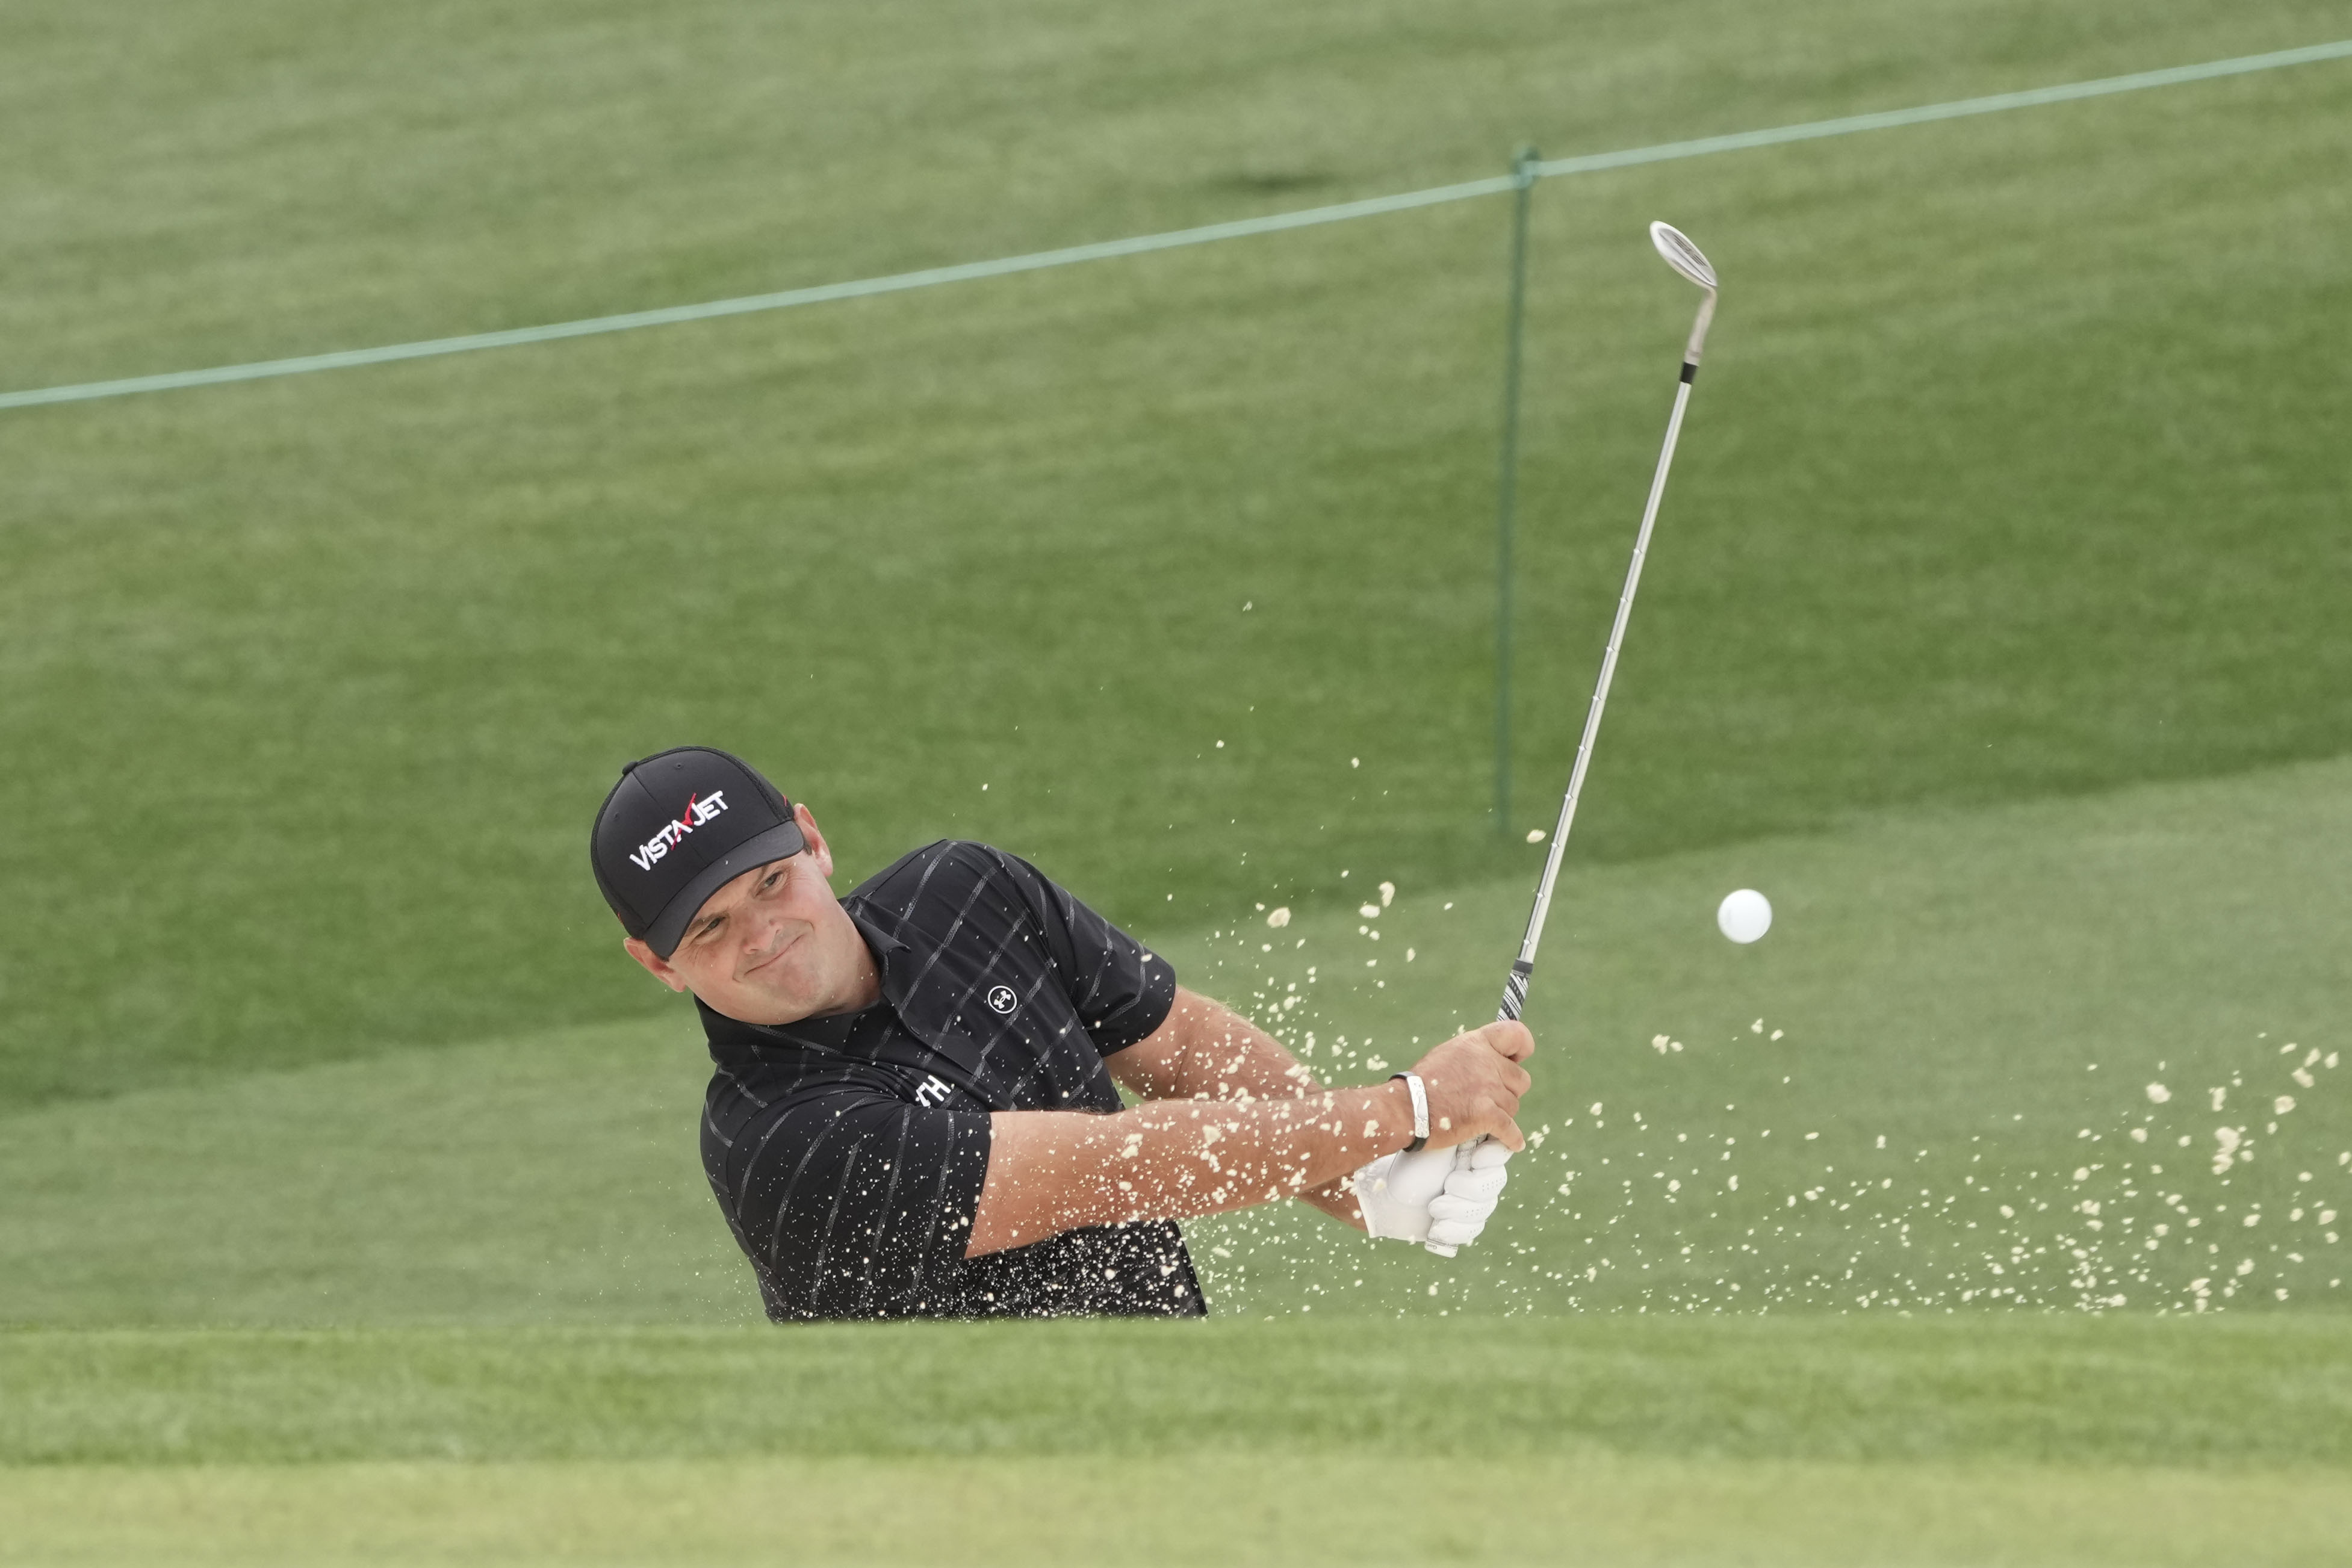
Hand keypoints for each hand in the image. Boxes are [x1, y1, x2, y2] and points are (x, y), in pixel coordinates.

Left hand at [1354, 1140, 1513, 1256]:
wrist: (1376, 1188)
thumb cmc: (1404, 1159)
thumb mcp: (1433, 1139)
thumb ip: (1461, 1128)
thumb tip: (1486, 1114)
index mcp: (1471, 1149)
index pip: (1499, 1153)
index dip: (1493, 1157)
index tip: (1474, 1158)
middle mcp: (1474, 1174)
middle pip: (1494, 1184)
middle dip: (1472, 1187)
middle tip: (1448, 1184)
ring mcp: (1467, 1201)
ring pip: (1483, 1210)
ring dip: (1460, 1210)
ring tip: (1434, 1207)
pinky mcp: (1455, 1223)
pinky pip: (1470, 1231)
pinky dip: (1455, 1230)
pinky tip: (1436, 1226)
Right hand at [1407, 1021, 1533, 1149]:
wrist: (1406, 1108)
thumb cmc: (1423, 1083)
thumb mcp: (1449, 1054)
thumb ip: (1474, 1055)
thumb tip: (1494, 1062)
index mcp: (1476, 1044)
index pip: (1516, 1035)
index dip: (1521, 1049)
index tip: (1515, 1060)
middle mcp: (1486, 1062)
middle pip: (1521, 1080)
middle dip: (1508, 1091)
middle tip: (1489, 1099)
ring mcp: (1488, 1088)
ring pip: (1514, 1106)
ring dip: (1502, 1114)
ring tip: (1479, 1117)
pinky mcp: (1487, 1115)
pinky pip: (1511, 1130)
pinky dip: (1511, 1139)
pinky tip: (1511, 1142)